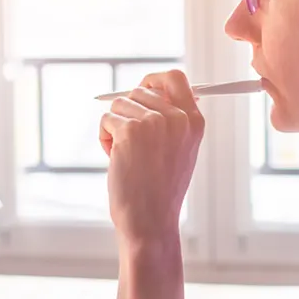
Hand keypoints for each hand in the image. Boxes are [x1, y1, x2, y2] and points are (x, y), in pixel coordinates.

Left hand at [99, 70, 204, 244]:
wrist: (150, 220)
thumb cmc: (160, 190)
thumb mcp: (180, 150)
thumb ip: (172, 120)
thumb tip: (150, 90)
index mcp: (194, 121)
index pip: (174, 78)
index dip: (153, 80)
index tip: (141, 89)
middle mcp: (177, 117)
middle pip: (139, 90)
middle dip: (128, 112)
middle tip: (130, 142)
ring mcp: (154, 122)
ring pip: (119, 104)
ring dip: (115, 127)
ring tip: (125, 155)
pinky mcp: (129, 130)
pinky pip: (106, 120)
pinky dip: (104, 139)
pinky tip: (115, 160)